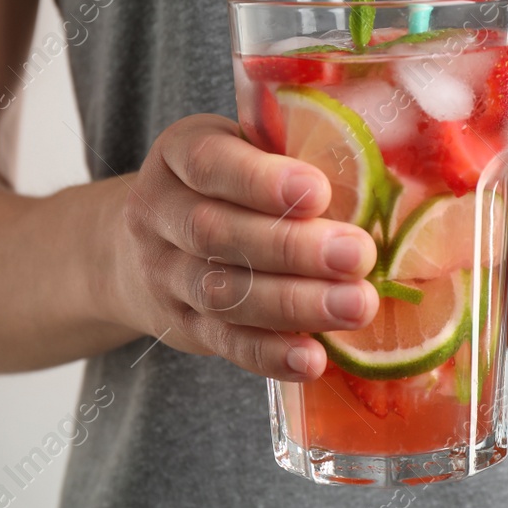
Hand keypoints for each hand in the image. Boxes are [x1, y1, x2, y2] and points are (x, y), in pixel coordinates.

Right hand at [107, 114, 377, 380]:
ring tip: (356, 306)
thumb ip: (285, 149)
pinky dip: (271, 354)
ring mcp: (165, 276)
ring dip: (294, 304)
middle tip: (358, 255)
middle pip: (216, 234)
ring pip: (223, 294)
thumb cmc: (222, 186)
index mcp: (177, 157)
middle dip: (292, 248)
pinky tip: (313, 359)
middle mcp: (159, 214)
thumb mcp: (239, 149)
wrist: (138, 248)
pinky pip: (226, 343)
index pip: (209, 163)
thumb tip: (369, 158)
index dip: (261, 180)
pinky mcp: (184, 326)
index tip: (319, 192)